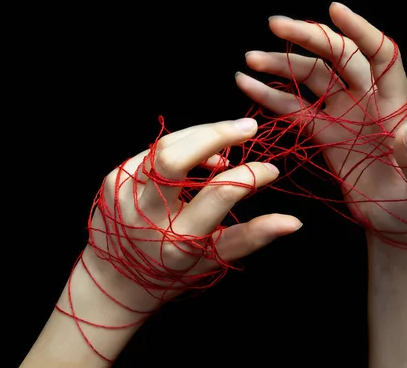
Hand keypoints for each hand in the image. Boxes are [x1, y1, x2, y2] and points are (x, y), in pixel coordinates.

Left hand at [81, 118, 301, 310]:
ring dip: (202, 138)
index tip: (270, 170)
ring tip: (228, 144)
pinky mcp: (112, 178)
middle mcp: (144, 213)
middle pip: (176, 157)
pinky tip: (197, 158)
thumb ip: (251, 237)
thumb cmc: (168, 272)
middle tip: (249, 127)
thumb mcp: (212, 259)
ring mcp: (122, 192)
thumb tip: (293, 222)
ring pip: (165, 145)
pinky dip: (181, 148)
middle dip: (217, 134)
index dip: (249, 177)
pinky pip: (153, 151)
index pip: (217, 196)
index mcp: (175, 240)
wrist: (112, 280)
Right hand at [236, 2, 406, 246]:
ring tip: (250, 58)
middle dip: (307, 37)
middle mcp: (366, 100)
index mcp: (394, 105)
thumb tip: (403, 133)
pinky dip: (270, 97)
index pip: (381, 55)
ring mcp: (342, 113)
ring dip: (281, 64)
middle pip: (337, 56)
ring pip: (310, 77)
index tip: (335, 10)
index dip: (360, 30)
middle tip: (274, 25)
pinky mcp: (323, 132)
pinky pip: (294, 108)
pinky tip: (247, 86)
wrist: (393, 217)